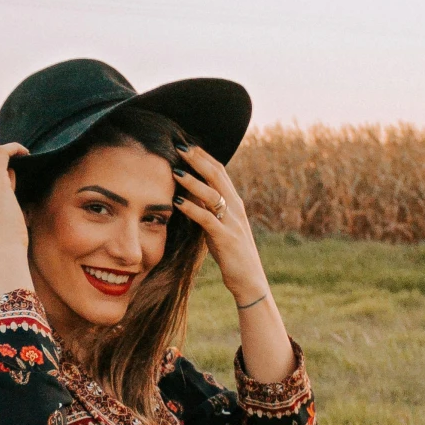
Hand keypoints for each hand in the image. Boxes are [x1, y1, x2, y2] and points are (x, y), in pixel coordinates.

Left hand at [173, 146, 266, 305]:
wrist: (249, 280)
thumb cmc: (232, 254)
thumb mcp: (220, 226)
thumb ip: (209, 209)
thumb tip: (189, 193)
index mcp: (235, 203)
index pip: (220, 171)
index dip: (204, 156)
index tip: (186, 144)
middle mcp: (236, 208)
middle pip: (217, 175)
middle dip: (198, 159)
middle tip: (179, 146)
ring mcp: (232, 222)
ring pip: (212, 194)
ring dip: (192, 181)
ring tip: (175, 170)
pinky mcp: (226, 238)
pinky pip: (207, 219)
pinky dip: (191, 208)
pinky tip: (177, 202)